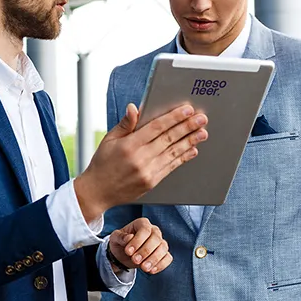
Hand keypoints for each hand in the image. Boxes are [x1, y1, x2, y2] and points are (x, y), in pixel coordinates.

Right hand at [74, 103, 207, 221]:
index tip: (187, 110)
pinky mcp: (151, 182)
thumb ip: (125, 124)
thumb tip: (134, 107)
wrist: (98, 192)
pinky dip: (183, 157)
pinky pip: (171, 167)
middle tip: (202, 119)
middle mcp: (140, 159)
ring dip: (190, 142)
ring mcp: (147, 172)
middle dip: (187, 127)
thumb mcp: (109, 139)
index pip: (156, 127)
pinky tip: (192, 149)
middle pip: (168, 139)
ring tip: (203, 133)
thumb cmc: (102, 163)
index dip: (173, 117)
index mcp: (129, 145)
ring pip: (173, 153)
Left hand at [109, 218, 171, 273]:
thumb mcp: (115, 238)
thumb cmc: (120, 242)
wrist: (124, 254)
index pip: (144, 229)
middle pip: (156, 239)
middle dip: (145, 251)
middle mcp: (154, 231)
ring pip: (163, 248)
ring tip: (143, 268)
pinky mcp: (164, 254)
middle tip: (135, 260)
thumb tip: (129, 237)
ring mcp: (160, 242)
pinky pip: (167, 258)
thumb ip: (120, 237)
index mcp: (142, 223)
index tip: (128, 252)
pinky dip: (161, 264)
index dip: (137, 241)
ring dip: (154, 259)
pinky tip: (151, 270)